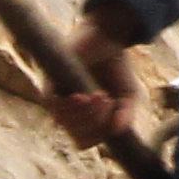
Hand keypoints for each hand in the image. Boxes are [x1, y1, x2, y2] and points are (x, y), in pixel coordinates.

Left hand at [53, 2, 140, 145]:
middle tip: (107, 100)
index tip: (112, 114)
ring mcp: (57, 96)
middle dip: (96, 122)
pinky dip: (71, 105)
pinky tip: (85, 95)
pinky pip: (52, 105)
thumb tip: (117, 131)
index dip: (98, 135)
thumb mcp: (129, 96)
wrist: (108, 37)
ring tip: (101, 95)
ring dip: (87, 114)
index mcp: (83, 117)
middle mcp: (67, 110)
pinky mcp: (49, 81)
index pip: (83, 141)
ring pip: (65, 123)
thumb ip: (127, 115)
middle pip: (76, 135)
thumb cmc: (116, 66)